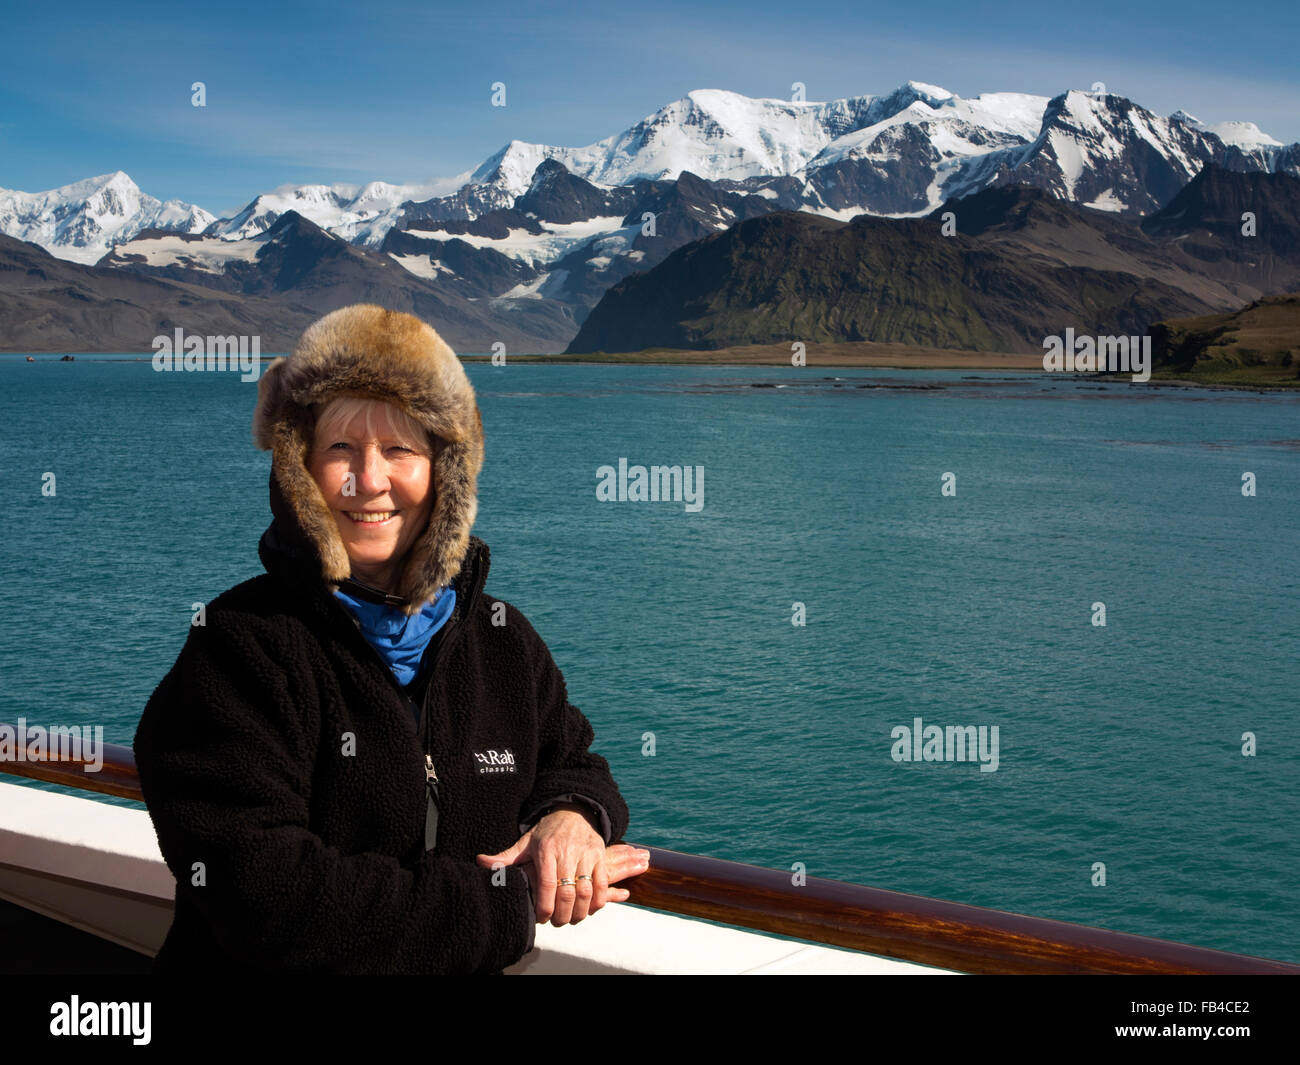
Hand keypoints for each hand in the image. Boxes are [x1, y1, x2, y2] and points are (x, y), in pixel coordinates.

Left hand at [477, 809, 650, 925]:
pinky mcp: (600, 856)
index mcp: (546, 849)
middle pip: (567, 893)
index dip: (545, 907)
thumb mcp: (525, 842)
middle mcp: (567, 851)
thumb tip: (481, 863)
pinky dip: (597, 902)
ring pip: (586, 892)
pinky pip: (602, 885)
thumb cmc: (547, 832)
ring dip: (579, 912)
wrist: (575, 812)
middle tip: (556, 922)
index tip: (542, 919)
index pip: (546, 884)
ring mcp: (586, 854)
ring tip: (571, 919)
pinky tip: (588, 909)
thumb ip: (505, 857)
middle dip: (561, 915)